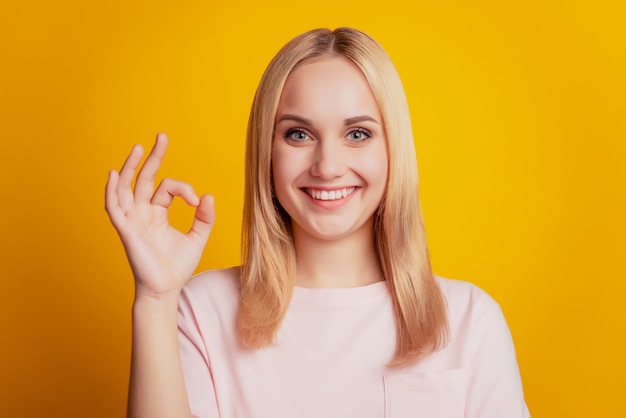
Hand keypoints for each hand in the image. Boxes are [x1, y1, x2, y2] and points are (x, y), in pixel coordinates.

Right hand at [105, 133, 214, 299]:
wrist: (166, 289)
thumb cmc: (178, 267)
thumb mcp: (197, 238)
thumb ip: (204, 218)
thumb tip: (208, 196)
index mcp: (158, 213)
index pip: (168, 188)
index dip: (184, 189)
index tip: (197, 202)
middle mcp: (143, 212)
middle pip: (145, 178)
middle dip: (153, 157)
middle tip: (162, 136)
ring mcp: (133, 219)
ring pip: (127, 187)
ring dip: (130, 167)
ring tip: (139, 148)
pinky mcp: (126, 229)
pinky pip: (114, 207)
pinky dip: (112, 191)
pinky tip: (114, 174)